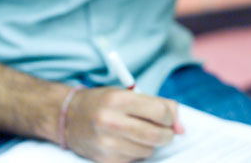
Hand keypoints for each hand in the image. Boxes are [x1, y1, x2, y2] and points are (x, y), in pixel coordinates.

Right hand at [65, 87, 183, 162]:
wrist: (69, 118)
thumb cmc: (104, 102)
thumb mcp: (128, 94)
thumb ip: (158, 105)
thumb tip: (181, 128)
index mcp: (118, 99)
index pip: (159, 112)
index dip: (169, 117)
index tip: (166, 118)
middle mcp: (111, 121)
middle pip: (156, 135)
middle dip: (167, 134)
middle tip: (164, 131)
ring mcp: (107, 143)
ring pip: (148, 150)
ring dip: (150, 144)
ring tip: (138, 133)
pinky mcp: (105, 159)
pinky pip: (134, 159)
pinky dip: (136, 152)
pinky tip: (125, 142)